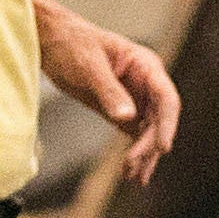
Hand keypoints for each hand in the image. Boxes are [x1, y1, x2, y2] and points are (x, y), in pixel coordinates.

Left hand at [34, 0, 182, 185]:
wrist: (50, 40)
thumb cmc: (71, 43)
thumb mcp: (89, 67)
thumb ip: (109, 92)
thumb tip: (128, 117)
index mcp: (145, 66)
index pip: (167, 98)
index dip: (168, 124)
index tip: (163, 148)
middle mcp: (146, 83)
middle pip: (160, 120)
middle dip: (149, 145)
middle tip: (132, 165)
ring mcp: (136, 98)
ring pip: (150, 131)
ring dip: (143, 154)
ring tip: (133, 177)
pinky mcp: (122, 110)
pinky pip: (135, 134)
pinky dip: (133, 152)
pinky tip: (129, 171)